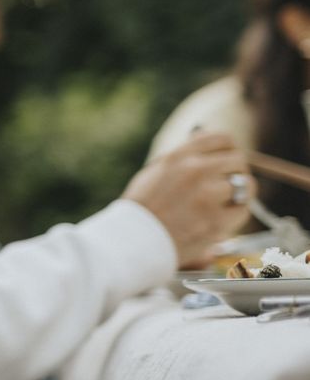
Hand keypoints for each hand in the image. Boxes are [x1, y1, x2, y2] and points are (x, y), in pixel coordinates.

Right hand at [123, 132, 253, 265]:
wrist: (133, 241)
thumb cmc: (143, 208)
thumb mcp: (155, 172)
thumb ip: (182, 156)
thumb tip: (205, 138)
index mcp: (178, 156)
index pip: (222, 139)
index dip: (227, 151)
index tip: (224, 162)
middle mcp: (195, 171)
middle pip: (237, 160)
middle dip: (234, 172)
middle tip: (225, 186)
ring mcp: (207, 196)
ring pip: (246, 184)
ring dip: (239, 193)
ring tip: (224, 202)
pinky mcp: (216, 221)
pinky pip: (243, 209)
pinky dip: (236, 213)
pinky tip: (221, 217)